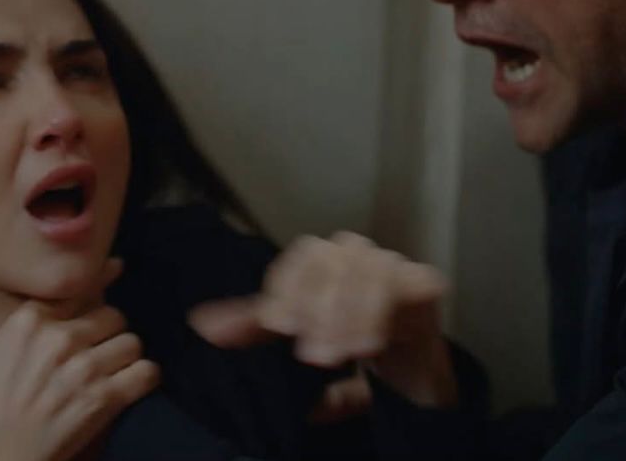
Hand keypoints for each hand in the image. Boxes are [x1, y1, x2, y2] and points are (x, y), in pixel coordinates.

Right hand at [0, 284, 158, 460]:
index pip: (77, 291)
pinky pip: (145, 372)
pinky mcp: (103, 400)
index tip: (116, 273)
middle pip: (111, 316)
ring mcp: (82, 370)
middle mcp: (57, 339)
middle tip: (103, 349)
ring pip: (131, 341)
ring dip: (128, 355)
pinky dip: (145, 378)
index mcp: (26, 323)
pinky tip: (135, 384)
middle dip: (109, 333)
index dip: (97, 288)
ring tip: (119, 368)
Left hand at [188, 232, 456, 407]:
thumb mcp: (298, 338)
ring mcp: (392, 264)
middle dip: (318, 307)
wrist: (408, 371)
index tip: (277, 325)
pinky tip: (372, 344)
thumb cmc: (348, 346)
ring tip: (342, 354)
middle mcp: (355, 254)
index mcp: (321, 261)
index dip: (287, 288)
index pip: (300, 257)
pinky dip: (385, 313)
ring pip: (368, 268)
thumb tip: (201, 324)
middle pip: (331, 260)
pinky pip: (406, 283)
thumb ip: (255, 328)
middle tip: (312, 355)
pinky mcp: (424, 284)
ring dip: (351, 313)